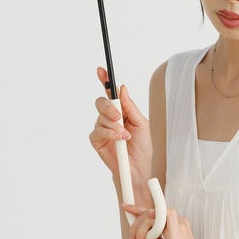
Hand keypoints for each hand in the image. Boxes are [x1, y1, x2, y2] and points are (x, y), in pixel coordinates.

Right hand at [89, 67, 152, 185]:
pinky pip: (98, 131)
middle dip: (109, 107)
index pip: (110, 92)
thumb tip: (121, 88)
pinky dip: (110, 133)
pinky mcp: (96, 140)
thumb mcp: (141, 122)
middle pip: (101, 102)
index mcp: (121, 111)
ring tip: (125, 136)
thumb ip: (129, 106)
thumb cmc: (141, 147)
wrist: (139, 168)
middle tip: (118, 116)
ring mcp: (102, 128)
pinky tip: (119, 139)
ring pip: (101, 117)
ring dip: (115, 126)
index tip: (101, 70)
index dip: (105, 80)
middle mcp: (109, 118)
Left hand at [122, 204, 208, 238]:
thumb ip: (151, 237)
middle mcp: (178, 222)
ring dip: (142, 227)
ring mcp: (179, 224)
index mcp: (175, 226)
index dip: (139, 209)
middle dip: (137, 225)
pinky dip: (155, 214)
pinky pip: (164, 214)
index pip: (155, 212)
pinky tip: (148, 216)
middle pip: (151, 213)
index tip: (126, 207)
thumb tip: (142, 231)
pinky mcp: (177, 229)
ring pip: (154, 214)